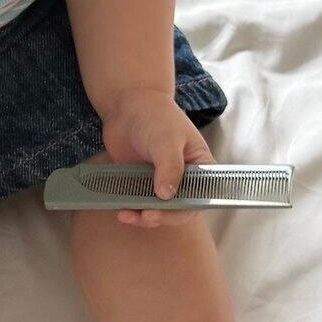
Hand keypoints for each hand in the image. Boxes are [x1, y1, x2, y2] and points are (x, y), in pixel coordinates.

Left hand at [98, 88, 215, 227]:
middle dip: (161, 216)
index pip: (199, 197)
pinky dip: (132, 209)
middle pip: (178, 209)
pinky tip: (121, 210)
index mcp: (200, 167)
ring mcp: (161, 181)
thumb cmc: (156, 116)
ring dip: (143, 216)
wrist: (127, 104)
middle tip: (145, 216)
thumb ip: (170, 167)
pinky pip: (139, 202)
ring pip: (157, 209)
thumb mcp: (167, 139)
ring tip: (126, 215)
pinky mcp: (142, 182)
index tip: (166, 211)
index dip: (184, 210)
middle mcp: (183, 178)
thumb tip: (166, 196)